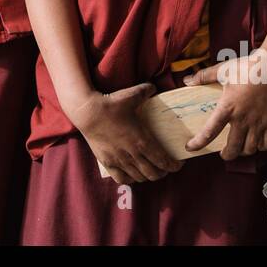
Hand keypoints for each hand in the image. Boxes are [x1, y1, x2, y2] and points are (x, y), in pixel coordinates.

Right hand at [65, 84, 182, 183]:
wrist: (87, 112)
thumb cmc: (111, 104)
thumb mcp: (131, 95)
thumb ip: (146, 91)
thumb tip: (154, 87)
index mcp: (142, 141)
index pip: (163, 161)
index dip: (173, 166)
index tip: (178, 164)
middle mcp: (133, 154)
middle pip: (154, 173)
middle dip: (163, 172)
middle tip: (166, 167)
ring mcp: (119, 161)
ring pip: (140, 178)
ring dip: (148, 176)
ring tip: (151, 170)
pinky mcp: (107, 163)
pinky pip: (123, 179)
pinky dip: (131, 179)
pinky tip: (134, 174)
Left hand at [183, 51, 266, 160]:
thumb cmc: (248, 68)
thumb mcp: (223, 70)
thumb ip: (203, 76)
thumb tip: (186, 80)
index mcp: (228, 107)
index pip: (209, 132)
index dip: (198, 143)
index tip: (190, 148)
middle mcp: (243, 119)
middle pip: (233, 149)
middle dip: (226, 155)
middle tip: (223, 153)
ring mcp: (259, 122)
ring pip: (250, 149)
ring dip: (243, 152)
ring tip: (240, 147)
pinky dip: (262, 147)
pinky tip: (258, 142)